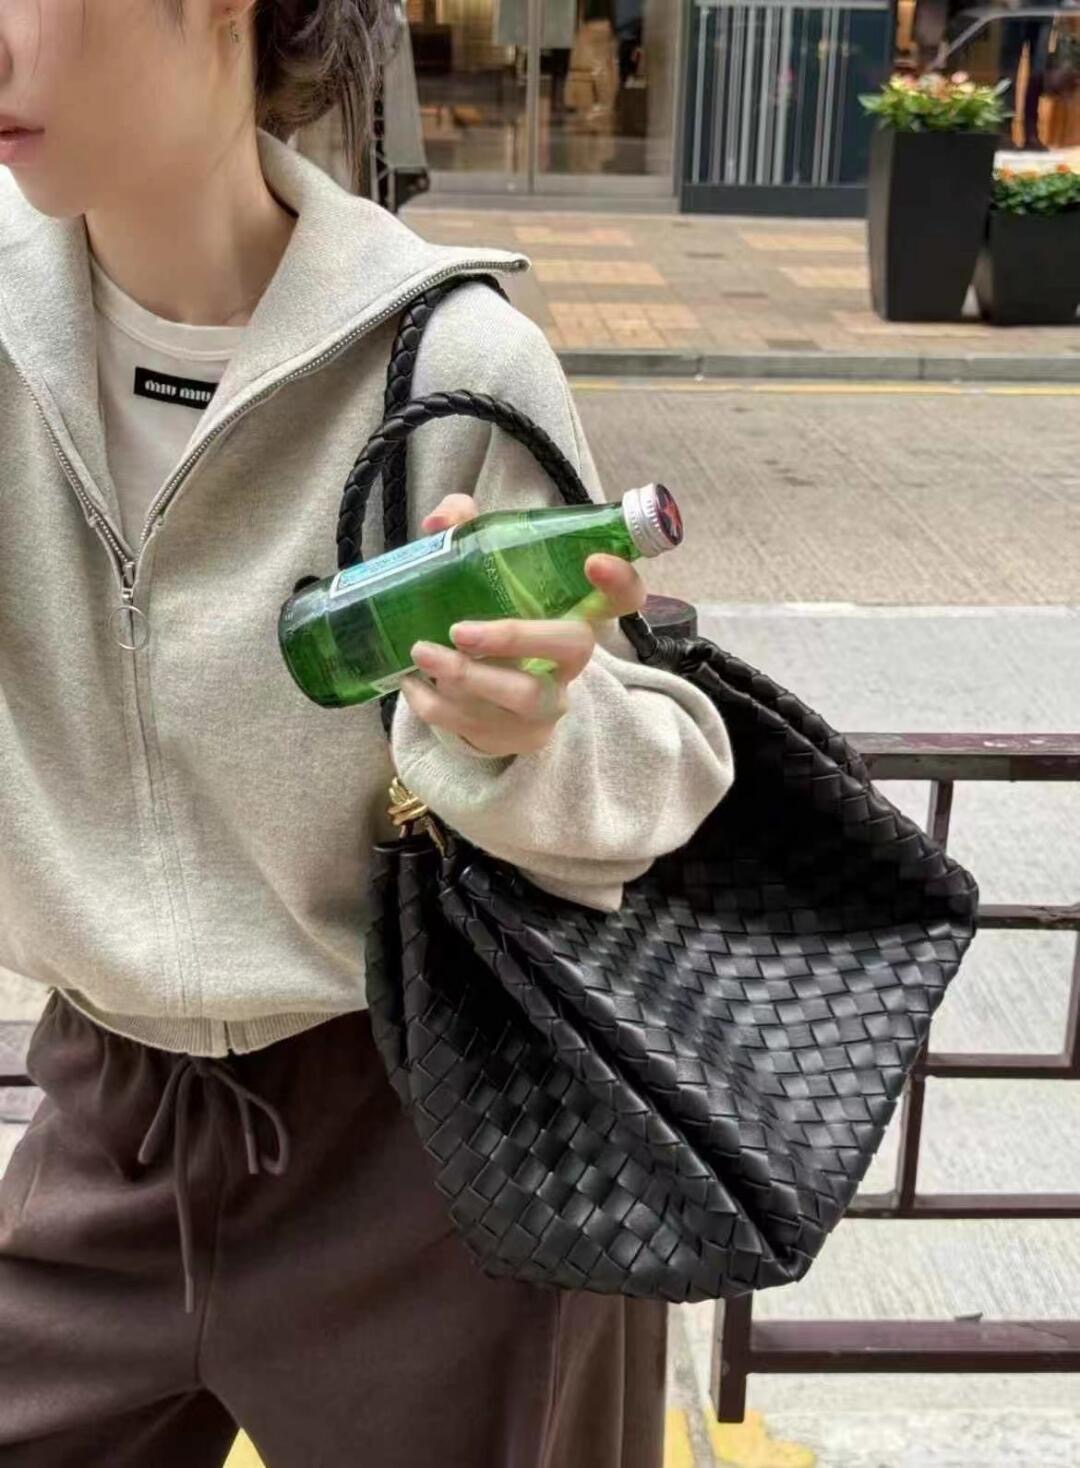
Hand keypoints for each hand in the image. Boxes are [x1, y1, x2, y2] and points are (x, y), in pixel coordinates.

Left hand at [399, 493, 646, 757]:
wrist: (485, 703)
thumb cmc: (490, 622)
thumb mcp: (482, 576)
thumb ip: (465, 534)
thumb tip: (438, 522)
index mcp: (575, 614)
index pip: (623, 597)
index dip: (620, 581)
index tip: (594, 562)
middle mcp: (571, 662)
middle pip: (572, 647)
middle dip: (515, 636)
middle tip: (459, 630)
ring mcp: (548, 704)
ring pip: (522, 696)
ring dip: (465, 675)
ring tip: (419, 652)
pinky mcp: (516, 736)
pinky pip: (479, 725)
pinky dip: (436, 704)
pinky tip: (411, 683)